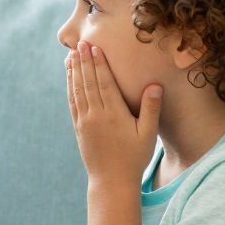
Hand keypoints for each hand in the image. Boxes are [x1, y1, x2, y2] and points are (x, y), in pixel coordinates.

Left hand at [66, 41, 160, 188]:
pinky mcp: (79, 128)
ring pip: (78, 91)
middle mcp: (96, 116)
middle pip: (88, 82)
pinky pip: (73, 103)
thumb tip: (154, 85)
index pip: (104, 83)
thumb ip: (150, 109)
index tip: (95, 47)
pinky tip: (70, 78)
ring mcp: (85, 122)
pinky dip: (70, 87)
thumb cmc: (134, 158)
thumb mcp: (148, 134)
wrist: (111, 181)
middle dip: (84, 61)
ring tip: (71, 54)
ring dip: (74, 71)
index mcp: (114, 114)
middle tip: (80, 43)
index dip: (99, 64)